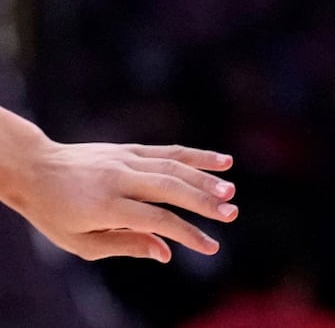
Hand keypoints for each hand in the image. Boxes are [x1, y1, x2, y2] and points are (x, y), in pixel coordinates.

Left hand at [2, 120, 237, 261]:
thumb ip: (125, 245)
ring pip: (174, 167)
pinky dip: (198, 156)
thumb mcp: (80, 242)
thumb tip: (166, 252)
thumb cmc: (56, 213)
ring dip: (206, 178)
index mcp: (105, 205)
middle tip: (231, 214)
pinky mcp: (132, 148)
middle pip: (170, 189)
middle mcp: (119, 178)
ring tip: (231, 192)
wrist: (36, 168)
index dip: (186, 234)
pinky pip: (170, 151)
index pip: (155, 219)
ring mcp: (127, 159)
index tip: (211, 246)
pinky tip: (223, 162)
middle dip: (204, 202)